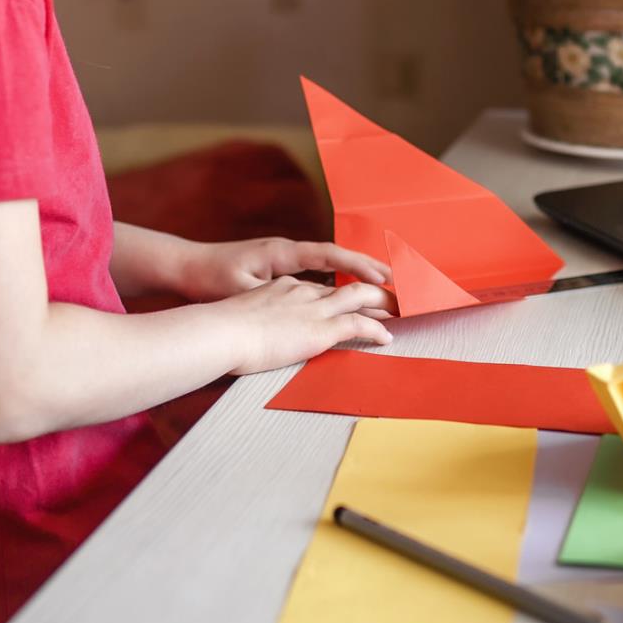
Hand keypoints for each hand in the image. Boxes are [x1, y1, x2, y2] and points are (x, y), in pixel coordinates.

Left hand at [176, 236, 391, 302]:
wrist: (186, 268)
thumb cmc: (210, 276)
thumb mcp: (239, 288)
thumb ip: (269, 295)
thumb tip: (295, 304)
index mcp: (283, 252)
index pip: (329, 255)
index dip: (358, 265)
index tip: (383, 275)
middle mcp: (288, 254)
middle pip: (336, 259)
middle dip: (367, 269)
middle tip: (397, 282)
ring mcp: (284, 263)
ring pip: (328, 269)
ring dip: (354, 279)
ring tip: (382, 291)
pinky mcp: (278, 274)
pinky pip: (316, 278)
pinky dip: (336, 286)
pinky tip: (347, 300)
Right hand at [219, 277, 393, 374]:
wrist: (221, 332)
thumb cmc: (220, 331)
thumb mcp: (239, 319)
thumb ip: (254, 322)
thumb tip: (252, 337)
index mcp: (283, 287)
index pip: (320, 286)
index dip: (340, 292)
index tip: (352, 296)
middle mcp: (302, 291)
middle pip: (344, 286)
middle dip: (371, 289)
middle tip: (390, 296)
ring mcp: (314, 308)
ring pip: (360, 296)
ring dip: (384, 303)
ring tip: (401, 310)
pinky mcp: (321, 328)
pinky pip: (359, 324)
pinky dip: (376, 328)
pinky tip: (387, 336)